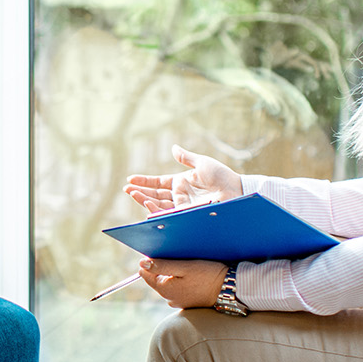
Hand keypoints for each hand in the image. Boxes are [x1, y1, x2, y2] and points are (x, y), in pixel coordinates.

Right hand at [124, 145, 241, 215]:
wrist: (236, 190)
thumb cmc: (222, 176)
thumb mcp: (202, 163)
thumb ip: (186, 157)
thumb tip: (173, 148)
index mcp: (181, 182)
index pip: (158, 182)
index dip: (144, 181)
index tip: (130, 179)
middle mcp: (180, 195)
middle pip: (155, 194)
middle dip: (140, 192)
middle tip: (126, 189)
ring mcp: (182, 205)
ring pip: (159, 204)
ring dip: (145, 200)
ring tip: (133, 194)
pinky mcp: (186, 213)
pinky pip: (168, 213)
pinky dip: (157, 210)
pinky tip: (147, 204)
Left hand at [137, 257, 224, 309]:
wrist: (229, 288)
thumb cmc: (208, 275)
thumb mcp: (184, 267)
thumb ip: (161, 266)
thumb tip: (141, 264)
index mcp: (165, 289)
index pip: (145, 274)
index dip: (151, 261)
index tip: (165, 254)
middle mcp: (169, 298)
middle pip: (156, 279)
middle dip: (163, 267)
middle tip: (179, 258)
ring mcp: (179, 302)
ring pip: (167, 283)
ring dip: (172, 274)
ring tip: (186, 266)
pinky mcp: (188, 302)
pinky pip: (178, 288)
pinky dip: (180, 281)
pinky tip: (192, 276)